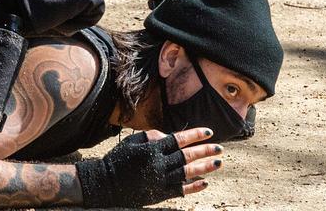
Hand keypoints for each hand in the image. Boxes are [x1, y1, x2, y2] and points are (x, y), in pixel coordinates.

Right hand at [75, 127, 224, 207]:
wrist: (106, 183)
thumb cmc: (118, 159)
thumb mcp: (131, 142)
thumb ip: (150, 136)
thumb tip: (168, 135)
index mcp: (150, 149)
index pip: (178, 140)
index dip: (194, 135)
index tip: (209, 132)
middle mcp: (158, 164)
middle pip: (186, 156)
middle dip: (205, 151)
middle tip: (219, 148)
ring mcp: (160, 180)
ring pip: (187, 172)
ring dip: (204, 168)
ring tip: (218, 163)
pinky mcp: (159, 193)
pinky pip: (181, 189)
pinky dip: (193, 186)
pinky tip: (205, 182)